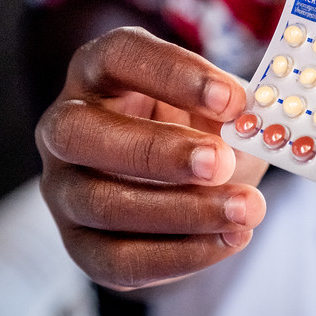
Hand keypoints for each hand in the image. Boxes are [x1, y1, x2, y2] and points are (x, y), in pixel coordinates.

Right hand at [35, 26, 267, 290]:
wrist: (186, 180)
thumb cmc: (198, 128)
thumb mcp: (216, 109)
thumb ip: (231, 115)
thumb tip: (254, 129)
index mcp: (98, 70)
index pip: (119, 56)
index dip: (173, 75)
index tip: (233, 99)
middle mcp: (64, 124)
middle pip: (81, 133)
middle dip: (155, 151)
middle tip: (221, 162)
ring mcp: (62, 186)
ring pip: (99, 203)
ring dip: (178, 212)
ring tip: (244, 211)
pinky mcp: (78, 243)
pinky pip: (116, 259)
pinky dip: (177, 256)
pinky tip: (227, 241)